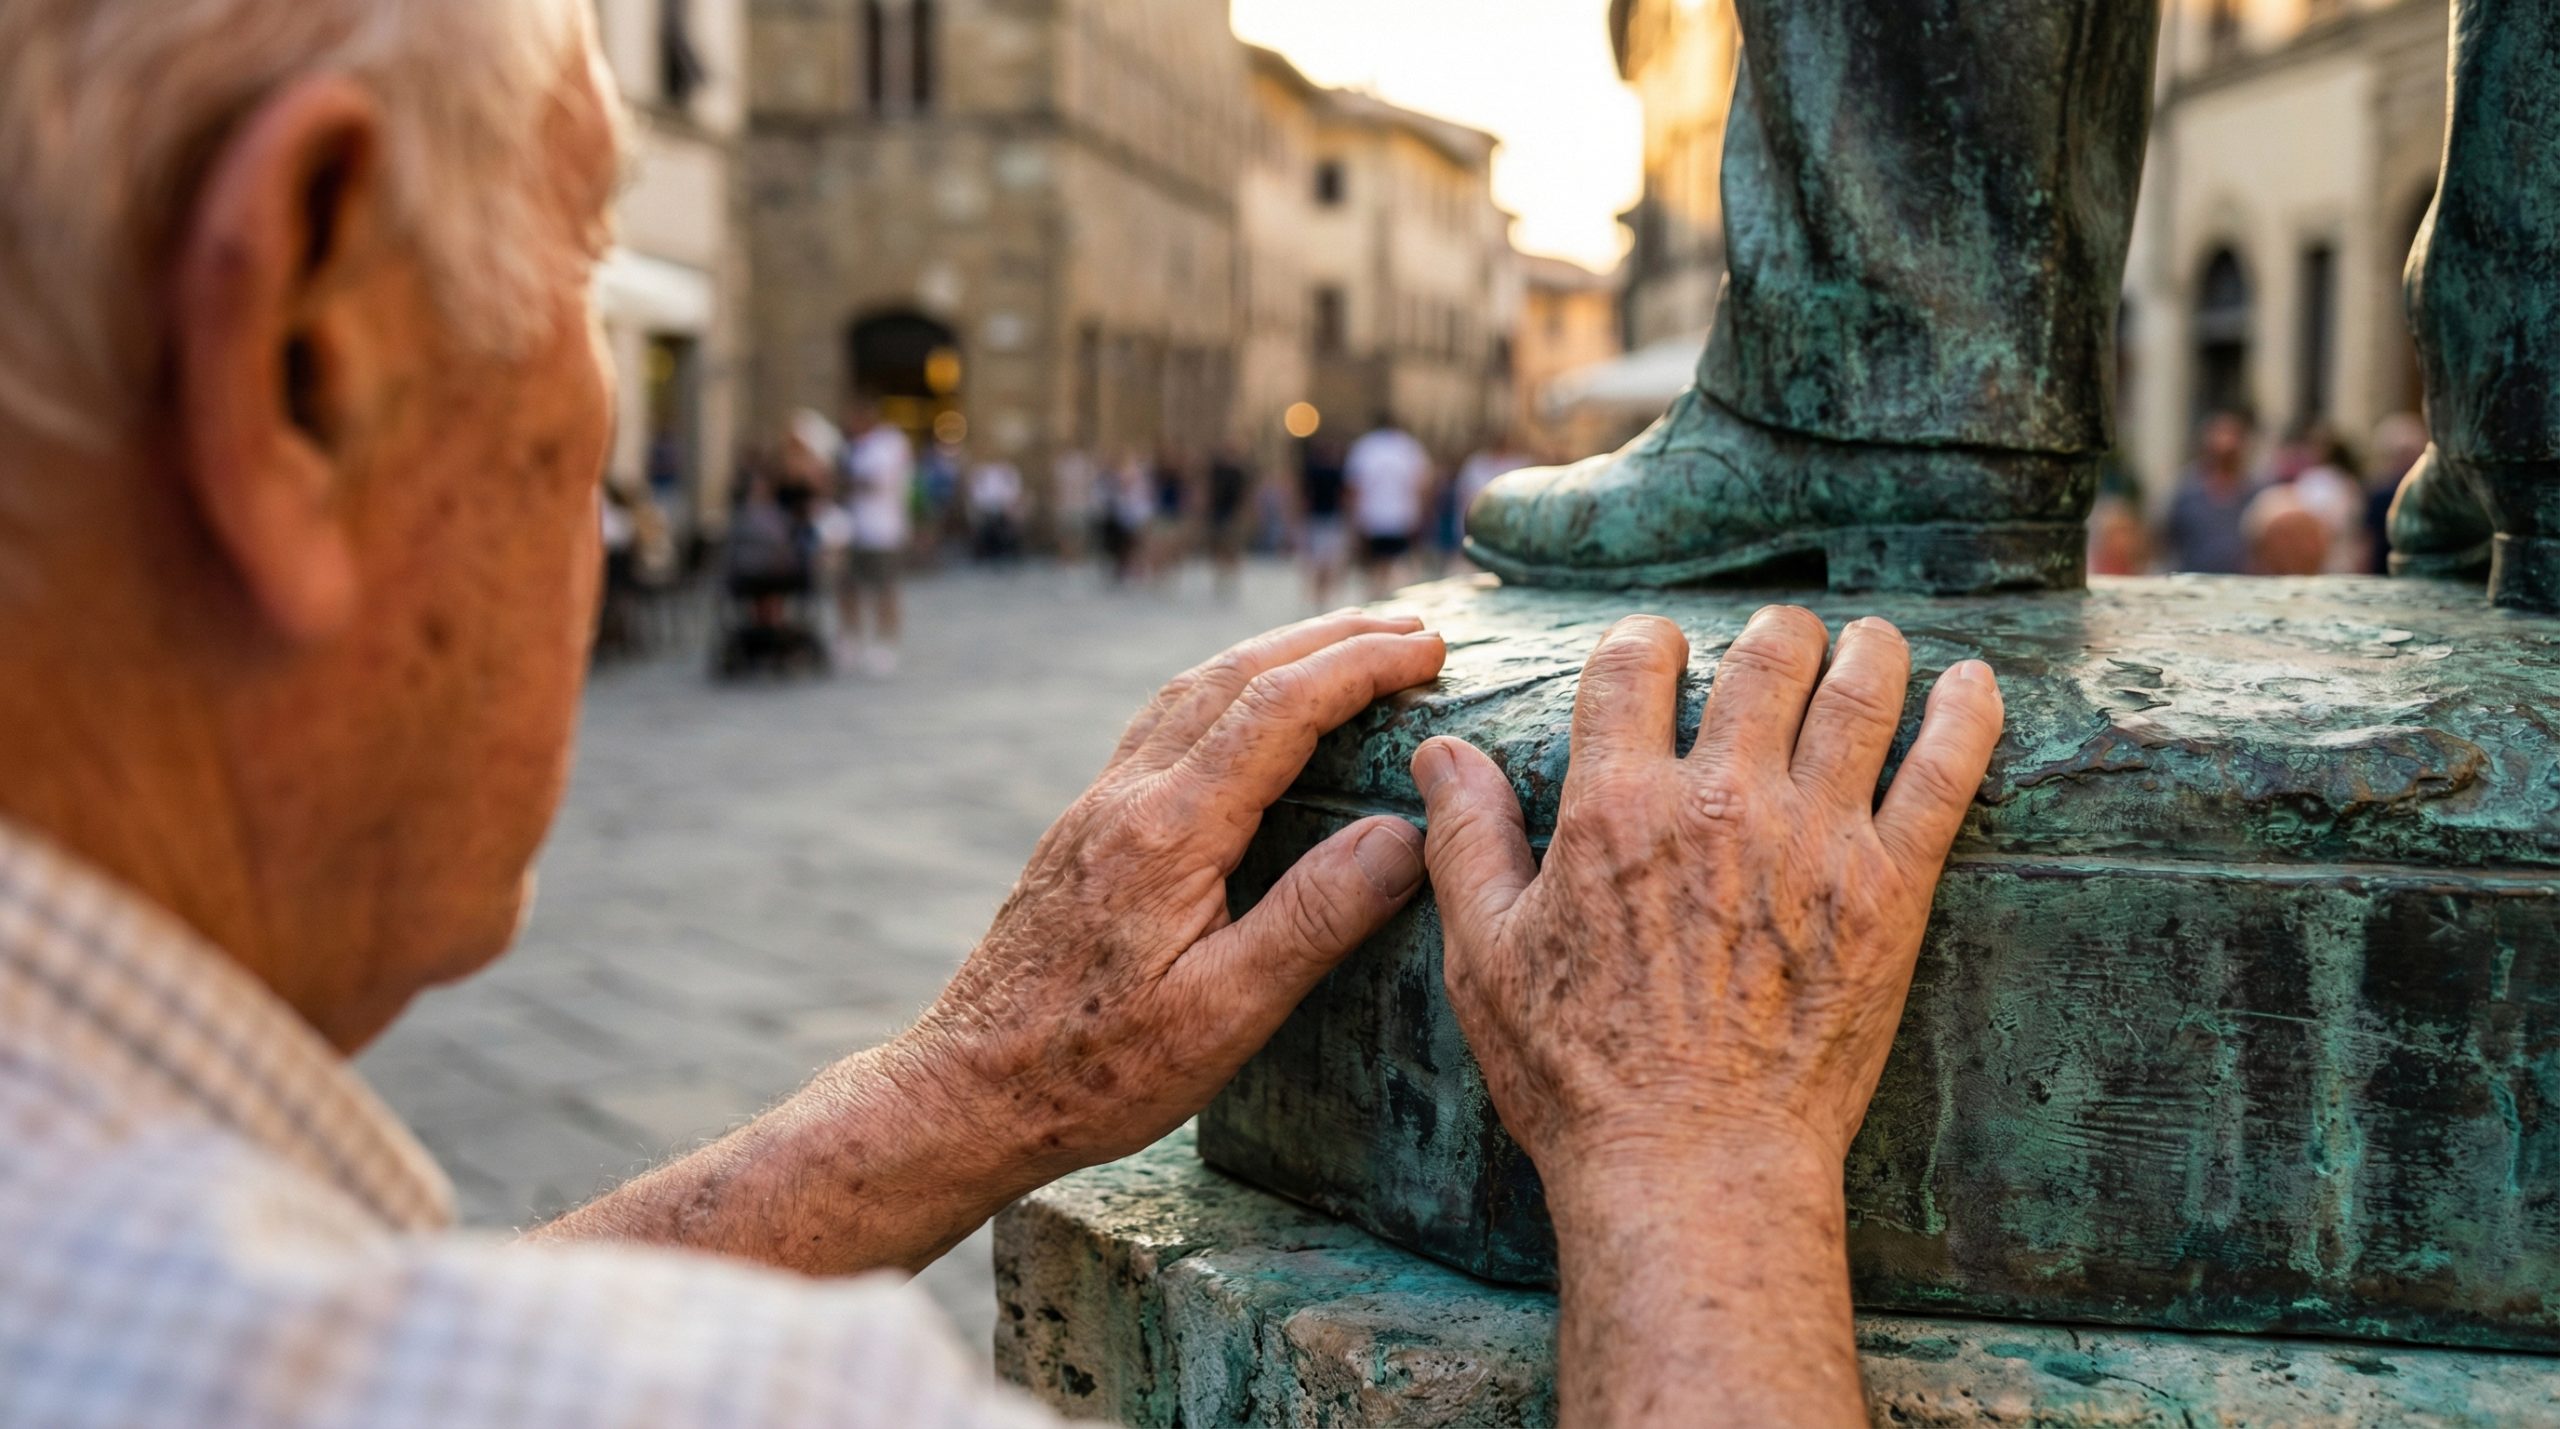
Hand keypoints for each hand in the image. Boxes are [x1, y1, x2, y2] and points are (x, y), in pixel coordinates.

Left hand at [906, 609, 1446, 1188]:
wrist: (970, 1090)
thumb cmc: (1098, 1071)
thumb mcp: (1225, 1014)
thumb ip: (1314, 919)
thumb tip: (1404, 835)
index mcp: (1169, 831)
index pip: (1280, 708)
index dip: (1362, 667)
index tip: (1432, 649)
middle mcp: (1128, 797)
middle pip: (1236, 674)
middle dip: (1330, 638)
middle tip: (1413, 625)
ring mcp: (1099, 807)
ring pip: (1194, 690)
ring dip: (1278, 653)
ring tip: (1347, 646)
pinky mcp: (1085, 830)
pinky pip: (1167, 723)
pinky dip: (1229, 689)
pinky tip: (1249, 709)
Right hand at [1414, 607, 2003, 1171]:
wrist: (1692, 1167)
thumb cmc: (1577, 1075)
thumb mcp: (1486, 957)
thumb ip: (1468, 840)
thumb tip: (1439, 750)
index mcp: (1617, 806)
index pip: (1635, 664)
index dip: (1645, 641)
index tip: (1658, 650)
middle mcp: (1721, 802)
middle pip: (1763, 661)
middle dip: (1771, 637)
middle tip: (1780, 643)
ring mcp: (1816, 842)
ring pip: (1858, 695)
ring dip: (1867, 651)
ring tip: (1871, 642)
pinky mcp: (1893, 892)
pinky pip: (1944, 775)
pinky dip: (1965, 715)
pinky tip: (1973, 683)